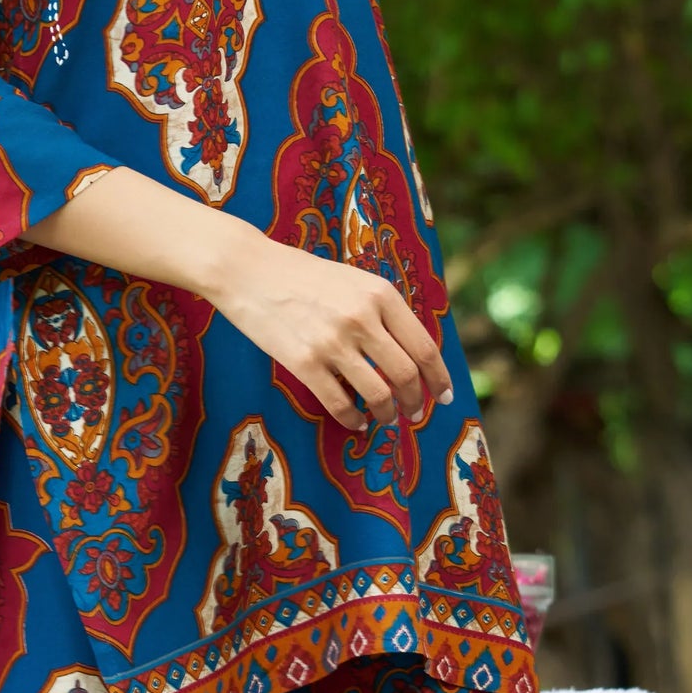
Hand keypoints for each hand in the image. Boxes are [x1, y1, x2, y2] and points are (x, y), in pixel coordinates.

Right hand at [209, 227, 447, 426]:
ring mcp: (333, 342)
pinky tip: (354, 422)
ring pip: (377, 394)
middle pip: (405, 375)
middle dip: (414, 401)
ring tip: (384, 418)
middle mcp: (362, 318)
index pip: (424, 346)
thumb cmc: (303, 275)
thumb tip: (410, 353)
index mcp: (380, 295)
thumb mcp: (354, 281)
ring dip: (386, 414)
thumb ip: (381, 311)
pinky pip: (339, 403)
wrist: (249, 271)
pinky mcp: (304, 362)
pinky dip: (352, 419)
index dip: (439, 377)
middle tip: (412, 413)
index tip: (442, 395)